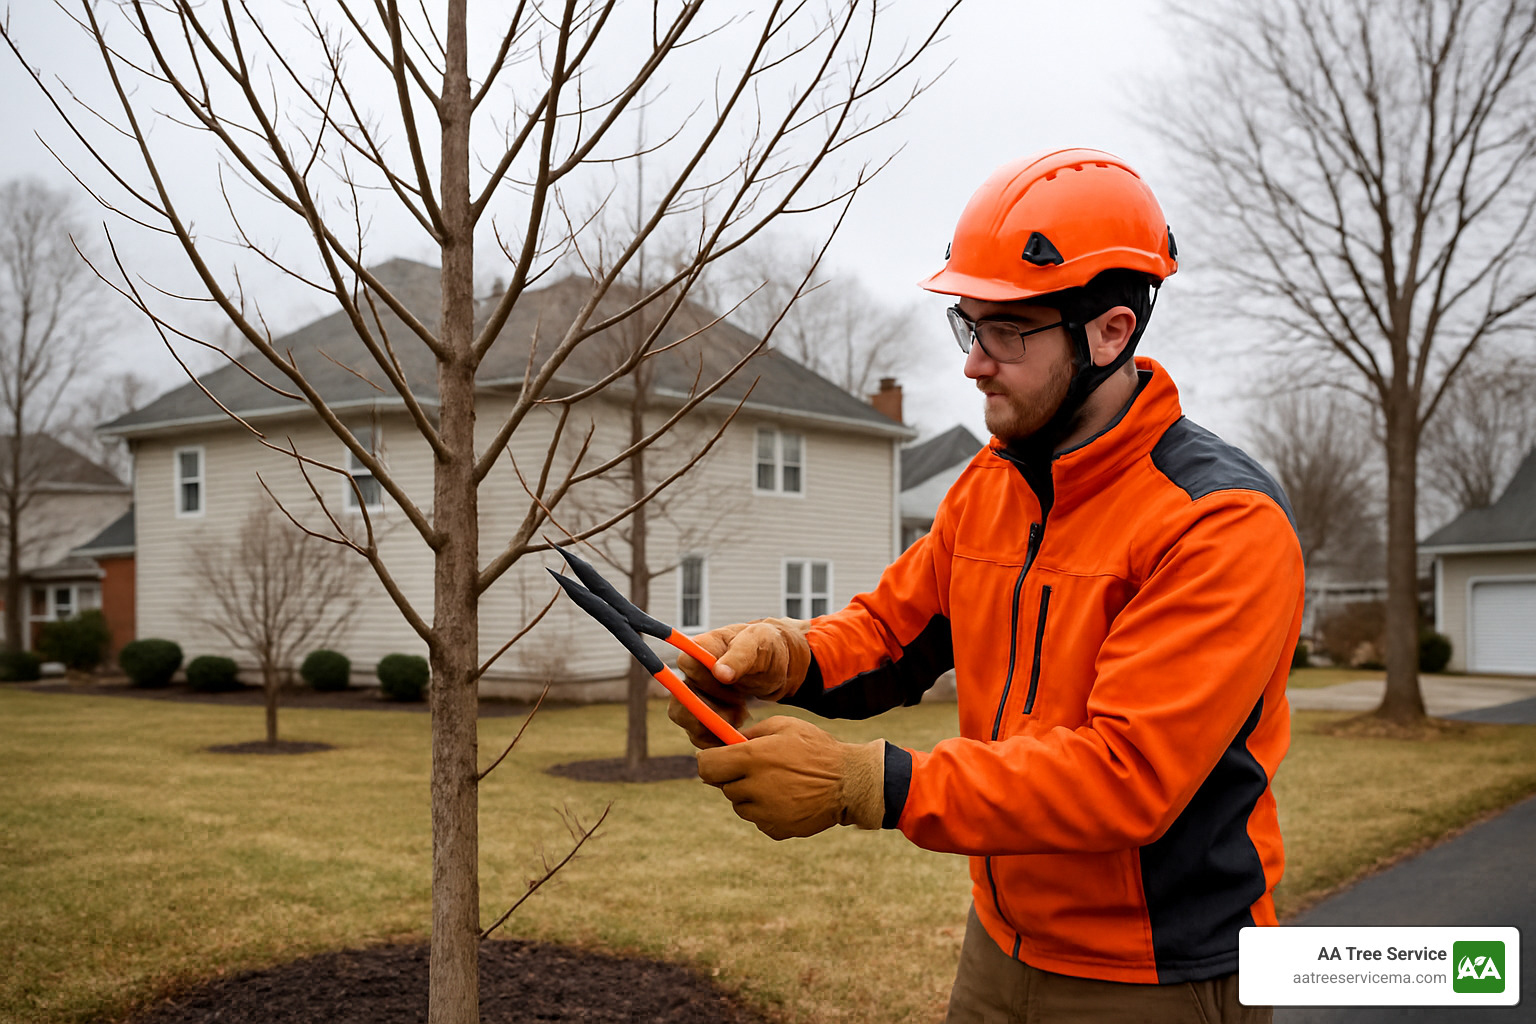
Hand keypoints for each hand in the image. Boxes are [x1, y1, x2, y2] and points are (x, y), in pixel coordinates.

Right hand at [668, 619, 812, 748]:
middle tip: (738, 711)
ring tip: (741, 715)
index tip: (731, 683)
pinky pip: (699, 735)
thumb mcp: (758, 645)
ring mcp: (695, 696)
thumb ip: (739, 657)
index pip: (686, 664)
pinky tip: (738, 725)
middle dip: (709, 713)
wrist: (777, 665)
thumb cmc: (765, 647)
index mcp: (702, 648)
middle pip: (679, 702)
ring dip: (715, 726)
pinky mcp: (703, 715)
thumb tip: (719, 673)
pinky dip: (718, 736)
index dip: (706, 679)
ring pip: (687, 722)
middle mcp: (692, 673)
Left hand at [695, 716, 884, 840]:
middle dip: (733, 777)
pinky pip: (758, 820)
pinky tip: (786, 799)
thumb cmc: (816, 748)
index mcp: (753, 758)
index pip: (706, 767)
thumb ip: (751, 733)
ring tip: (776, 783)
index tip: (715, 758)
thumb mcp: (784, 726)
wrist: (850, 782)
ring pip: (740, 805)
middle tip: (756, 768)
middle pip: (723, 787)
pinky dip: (765, 812)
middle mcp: (755, 788)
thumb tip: (727, 741)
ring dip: (749, 795)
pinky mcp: (776, 829)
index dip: (708, 761)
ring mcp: (765, 813)